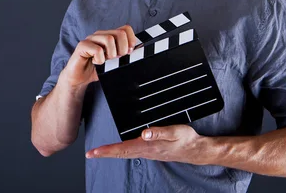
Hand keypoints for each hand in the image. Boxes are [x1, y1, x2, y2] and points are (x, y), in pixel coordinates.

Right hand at [61, 25, 137, 87]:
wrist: (79, 78)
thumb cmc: (96, 69)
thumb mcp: (114, 62)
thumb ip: (123, 55)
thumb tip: (135, 51)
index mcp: (109, 36)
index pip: (126, 29)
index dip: (131, 40)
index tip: (129, 52)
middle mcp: (100, 34)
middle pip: (120, 33)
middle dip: (122, 48)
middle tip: (116, 59)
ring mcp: (91, 38)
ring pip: (109, 39)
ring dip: (111, 54)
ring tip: (105, 61)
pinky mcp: (82, 45)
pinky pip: (97, 49)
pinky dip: (100, 59)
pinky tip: (96, 63)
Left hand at [85, 125, 212, 164]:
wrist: (196, 151)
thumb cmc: (186, 140)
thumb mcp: (175, 132)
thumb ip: (159, 132)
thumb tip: (144, 133)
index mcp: (148, 146)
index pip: (122, 149)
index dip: (107, 150)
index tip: (93, 152)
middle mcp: (145, 151)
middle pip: (120, 153)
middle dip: (104, 153)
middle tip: (89, 154)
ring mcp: (148, 153)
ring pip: (125, 153)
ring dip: (111, 153)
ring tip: (99, 152)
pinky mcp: (151, 151)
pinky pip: (132, 152)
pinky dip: (121, 151)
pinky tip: (119, 149)